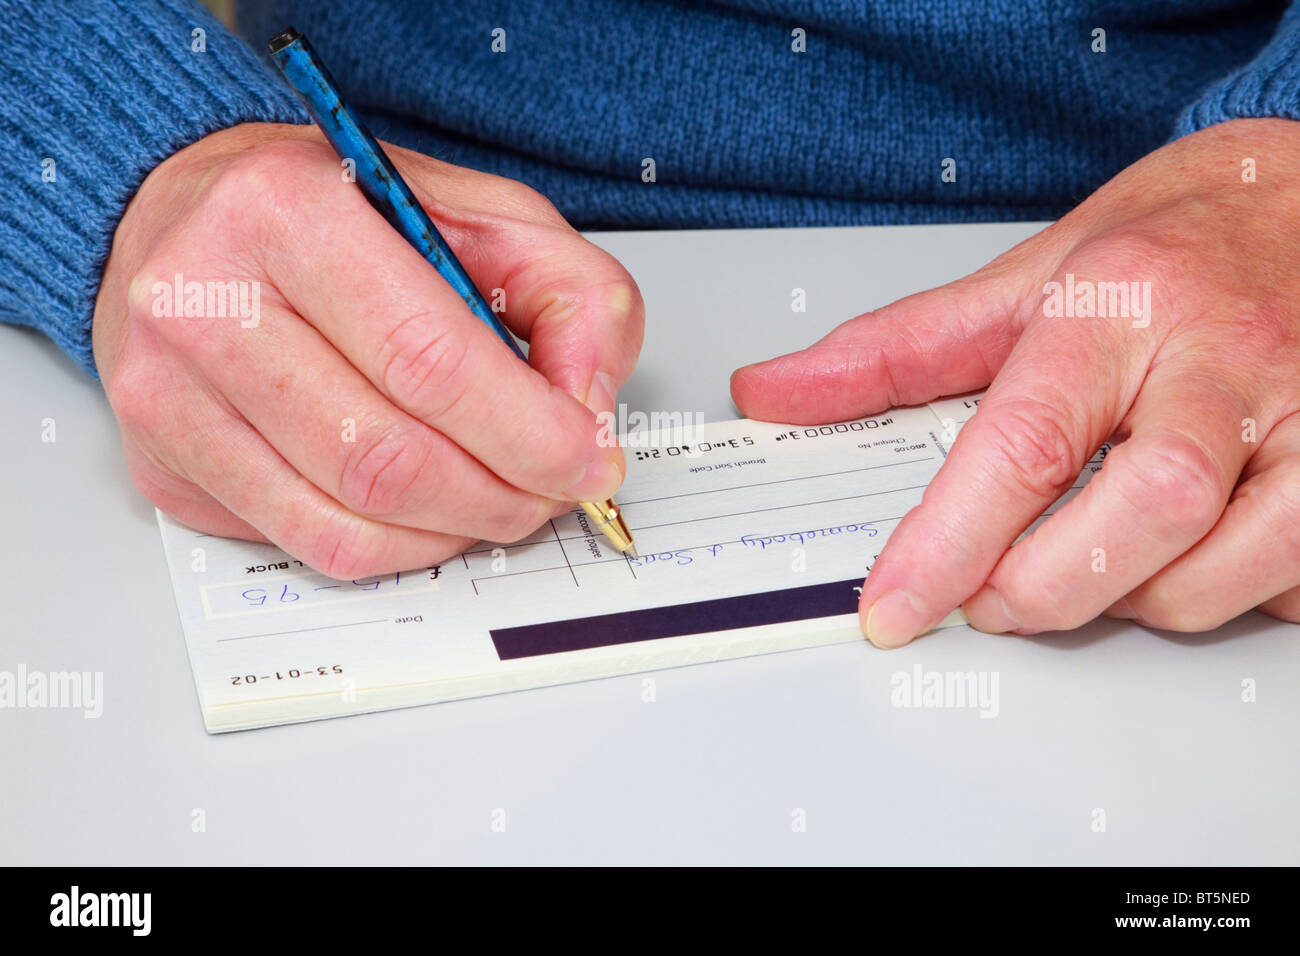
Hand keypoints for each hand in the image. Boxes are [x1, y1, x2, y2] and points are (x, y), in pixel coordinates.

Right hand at [94, 123, 641, 577]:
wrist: (188, 216)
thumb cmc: (335, 213)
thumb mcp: (477, 212)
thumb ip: (567, 291)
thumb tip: (589, 409)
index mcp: (286, 214)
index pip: (430, 361)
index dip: (532, 433)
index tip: (591, 458)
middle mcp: (206, 305)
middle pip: (389, 459)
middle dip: (505, 495)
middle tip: (556, 489)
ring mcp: (169, 397)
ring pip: (350, 524)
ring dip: (456, 531)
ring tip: (501, 497)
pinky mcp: (165, 466)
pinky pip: (310, 546)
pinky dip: (398, 548)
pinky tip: (429, 510)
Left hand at [732, 118, 1299, 645]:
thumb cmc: (1168, 240)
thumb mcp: (1025, 277)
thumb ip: (896, 349)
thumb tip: (775, 392)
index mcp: (1122, 306)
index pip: (1026, 442)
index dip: (950, 543)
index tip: (894, 605)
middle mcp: (1225, 358)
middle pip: (1143, 515)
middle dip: (1048, 589)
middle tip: (994, 596)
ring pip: (1232, 566)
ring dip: (1140, 600)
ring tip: (1093, 563)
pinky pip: (1299, 578)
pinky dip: (1231, 595)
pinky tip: (1187, 553)